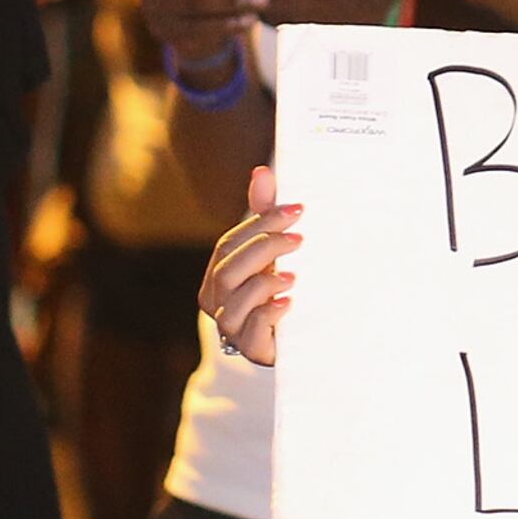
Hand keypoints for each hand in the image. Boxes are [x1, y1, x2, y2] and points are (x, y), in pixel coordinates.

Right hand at [198, 167, 303, 365]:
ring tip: (294, 276)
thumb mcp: (272, 251)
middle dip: (263, 248)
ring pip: (233, 301)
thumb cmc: (278, 289)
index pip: (229, 244)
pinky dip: (269, 313)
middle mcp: (218, 301)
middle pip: (228, 269)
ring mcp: (232, 327)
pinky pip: (251, 330)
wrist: (299, 339)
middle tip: (299, 238)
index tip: (296, 210)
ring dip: (264, 283)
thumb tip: (262, 171)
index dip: (260, 224)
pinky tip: (289, 302)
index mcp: (218, 274)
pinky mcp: (251, 347)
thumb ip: (264, 214)